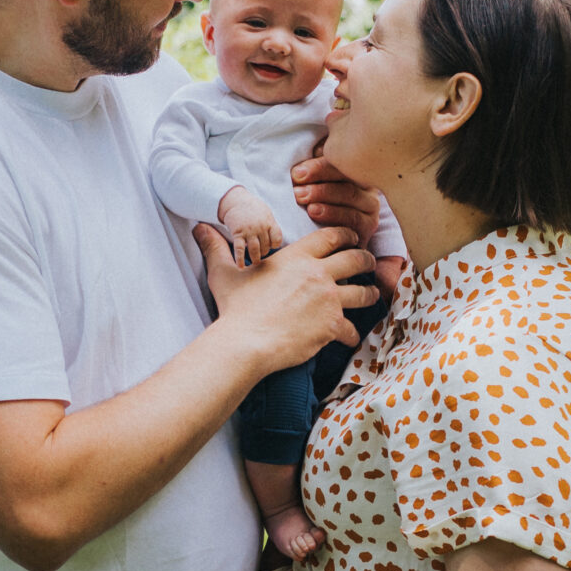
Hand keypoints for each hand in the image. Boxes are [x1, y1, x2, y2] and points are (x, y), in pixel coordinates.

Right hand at [193, 222, 375, 369]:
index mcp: (297, 257)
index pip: (331, 236)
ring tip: (371, 296)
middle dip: (367, 260)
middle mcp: (318, 274)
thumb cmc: (236, 308)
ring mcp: (328, 300)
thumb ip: (216, 249)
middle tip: (370, 264)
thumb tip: (199, 229)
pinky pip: (351, 328)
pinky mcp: (331, 325)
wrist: (246, 341)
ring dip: (369, 294)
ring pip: (362, 293)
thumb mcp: (224, 273)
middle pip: (356, 259)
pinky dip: (352, 334)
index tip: (352, 238)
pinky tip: (349, 337)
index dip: (345, 235)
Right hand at [217, 184, 283, 265]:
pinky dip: (239, 259)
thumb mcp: (266, 213)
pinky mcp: (238, 233)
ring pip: (255, 250)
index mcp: (269, 222)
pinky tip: (240, 266)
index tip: (271, 246)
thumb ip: (271, 225)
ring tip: (255, 262)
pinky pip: (240, 249)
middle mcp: (260, 227)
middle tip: (261, 254)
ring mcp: (249, 231)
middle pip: (266, 246)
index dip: (275, 245)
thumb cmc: (252, 207)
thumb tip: (276, 241)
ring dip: (256, 258)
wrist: (235, 200)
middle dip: (264, 252)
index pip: (277, 239)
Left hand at [292, 147, 380, 239]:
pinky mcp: (369, 225)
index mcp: (353, 166)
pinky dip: (333, 215)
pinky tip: (315, 213)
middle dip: (318, 176)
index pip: (339, 159)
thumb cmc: (315, 200)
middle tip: (296, 185)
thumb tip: (312, 150)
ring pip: (349, 194)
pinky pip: (353, 218)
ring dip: (323, 195)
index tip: (296, 172)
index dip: (318, 165)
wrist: (328, 240)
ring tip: (301, 197)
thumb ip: (315, 161)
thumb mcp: (315, 178)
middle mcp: (365, 182)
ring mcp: (370, 204)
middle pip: (345, 175)